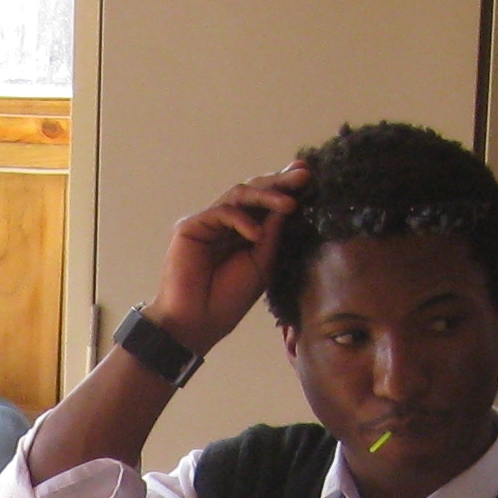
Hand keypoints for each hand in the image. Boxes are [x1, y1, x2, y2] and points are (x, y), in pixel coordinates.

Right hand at [149, 164, 310, 354]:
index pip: (264, 202)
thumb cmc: (228, 300)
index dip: (284, 187)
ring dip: (266, 195)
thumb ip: (273, 234)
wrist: (198, 322)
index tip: (307, 175)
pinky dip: (241, 220)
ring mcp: (207, 222)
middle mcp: (224, 222)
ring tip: (290, 204)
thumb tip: (289, 202)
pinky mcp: (190, 226)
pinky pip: (221, 211)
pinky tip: (256, 235)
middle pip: (253, 190)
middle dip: (279, 181)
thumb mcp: (261, 264)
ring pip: (239, 194)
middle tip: (304, 175)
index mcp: (242, 231)